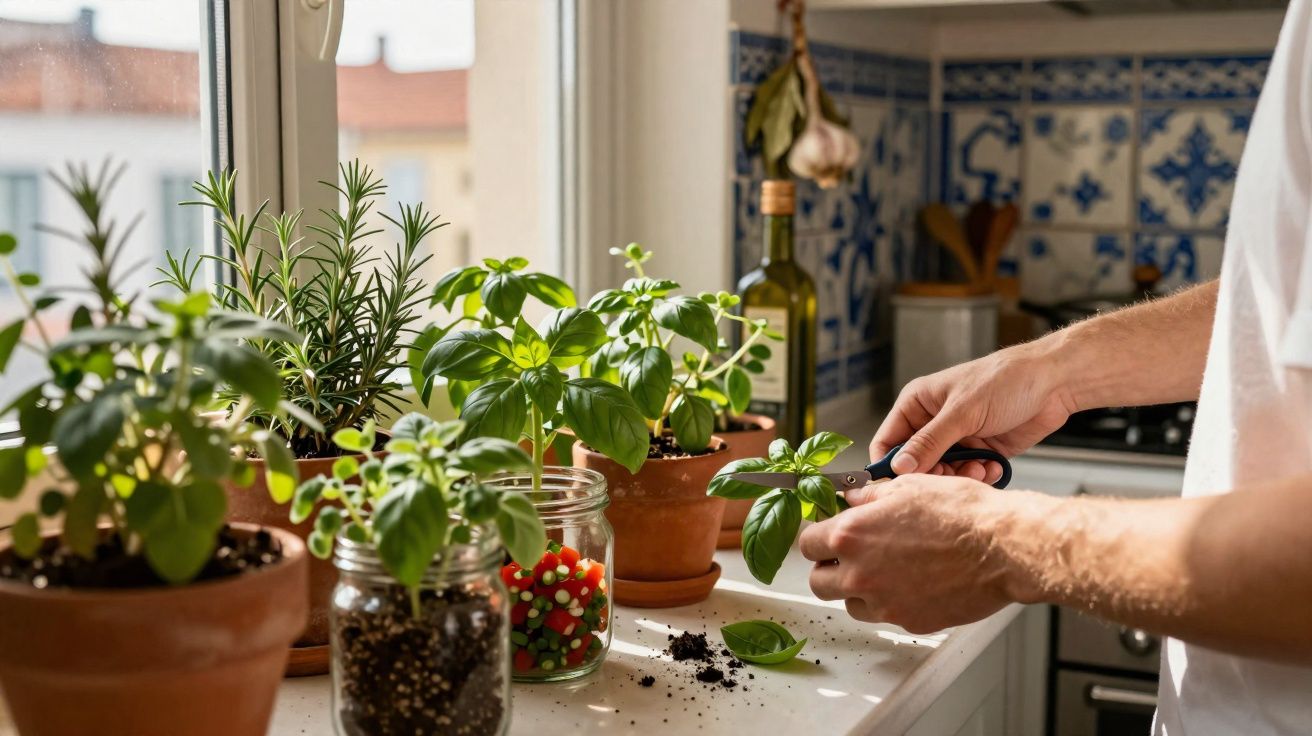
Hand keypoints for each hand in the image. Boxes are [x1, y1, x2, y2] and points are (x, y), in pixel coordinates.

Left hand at [798, 475, 1025, 633]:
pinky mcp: (908, 621)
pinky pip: (885, 615)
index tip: (827, 536)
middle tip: (850, 556)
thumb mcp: (908, 487)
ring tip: (886, 569)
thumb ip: (869, 497)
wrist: (1002, 547)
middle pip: (818, 582)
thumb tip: (852, 499)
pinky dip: (891, 602)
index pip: (806, 544)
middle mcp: (859, 574)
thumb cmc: (961, 513)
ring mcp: (883, 603)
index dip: (817, 538)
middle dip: (829, 568)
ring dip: (859, 589)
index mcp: (851, 536)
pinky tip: (912, 582)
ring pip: (850, 603)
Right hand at [873, 342, 1077, 481]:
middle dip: (932, 474)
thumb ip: (929, 442)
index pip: (888, 441)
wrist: (1054, 383)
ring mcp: (958, 438)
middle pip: (915, 464)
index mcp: (918, 404)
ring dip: (960, 476)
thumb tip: (899, 467)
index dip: (889, 465)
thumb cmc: (1005, 380)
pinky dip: (980, 475)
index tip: (899, 487)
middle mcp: (934, 422)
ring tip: (979, 467)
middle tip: (950, 476)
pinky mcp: (981, 451)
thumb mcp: (963, 412)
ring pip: (943, 473)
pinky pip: (969, 474)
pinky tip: (993, 466)